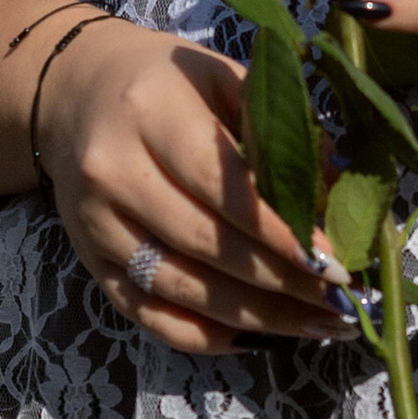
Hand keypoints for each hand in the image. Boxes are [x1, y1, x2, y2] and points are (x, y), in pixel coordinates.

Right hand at [33, 16, 351, 358]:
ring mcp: (95, 225)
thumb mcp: (224, 80)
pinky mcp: (89, 264)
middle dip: (282, 281)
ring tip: (318, 324)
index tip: (335, 262)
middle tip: (341, 298)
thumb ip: (281, 134)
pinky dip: (207, 336)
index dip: (281, 232)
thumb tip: (341, 200)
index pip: (222, 184)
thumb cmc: (167, 83)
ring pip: (184, 290)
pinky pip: (151, 318)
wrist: (76, 94)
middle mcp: (112, 171)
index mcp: (151, 111)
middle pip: (206, 244)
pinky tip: (260, 338)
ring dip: (258, 318)